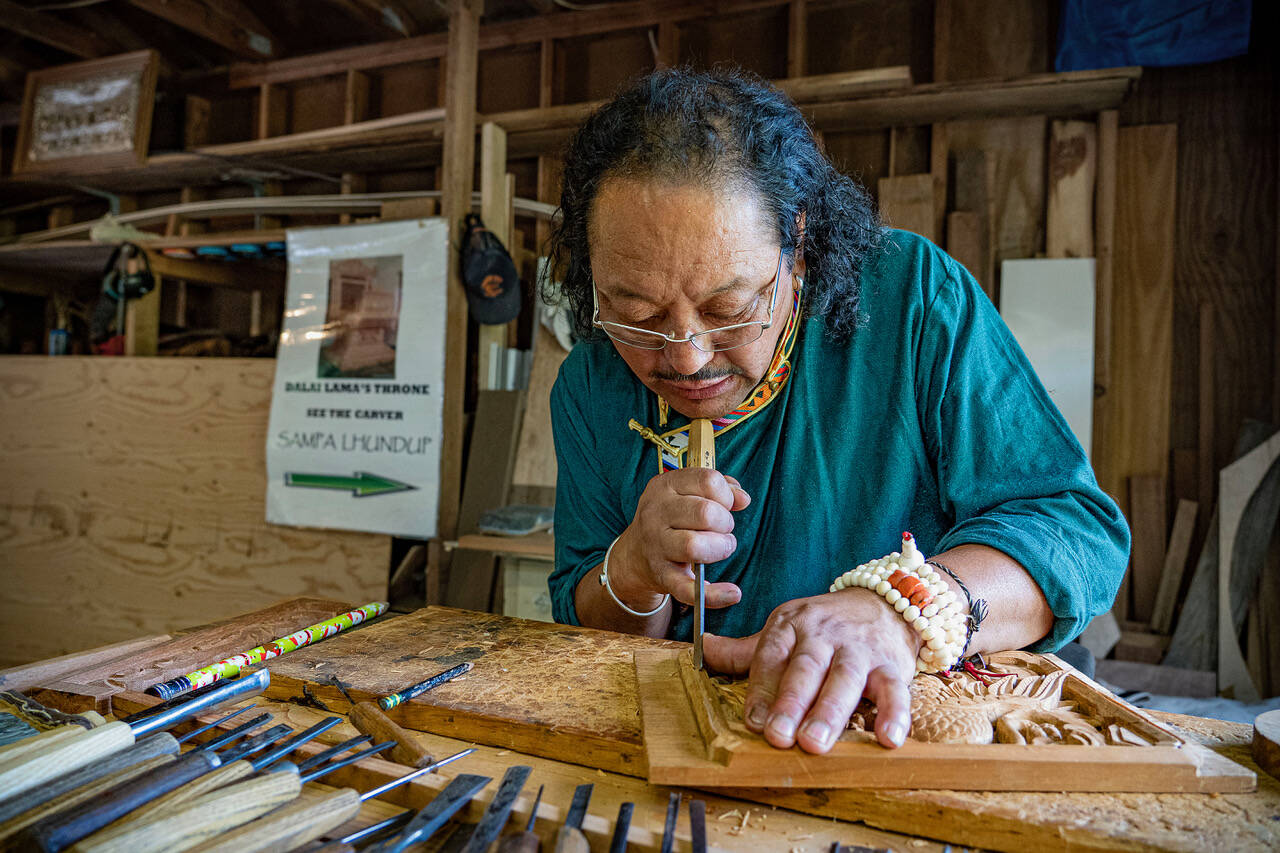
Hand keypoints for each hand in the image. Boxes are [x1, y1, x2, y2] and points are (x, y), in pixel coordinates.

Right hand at [608, 468, 749, 610]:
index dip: (726, 494)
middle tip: (723, 529)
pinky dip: (714, 595)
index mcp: (665, 486)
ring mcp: (657, 546)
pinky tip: (733, 593)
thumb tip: (743, 498)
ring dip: (720, 548)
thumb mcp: (686, 493)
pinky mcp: (662, 576)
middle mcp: (656, 513)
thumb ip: (719, 488)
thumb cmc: (670, 518)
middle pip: (705, 513)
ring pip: (694, 546)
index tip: (724, 505)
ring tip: (722, 547)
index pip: (707, 481)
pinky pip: (688, 589)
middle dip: (725, 523)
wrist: (635, 555)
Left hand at [701, 588, 919, 751]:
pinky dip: (895, 714)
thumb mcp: (785, 629)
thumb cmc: (826, 625)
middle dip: (791, 703)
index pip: (771, 656)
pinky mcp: (893, 665)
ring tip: (816, 742)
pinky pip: (896, 689)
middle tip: (779, 736)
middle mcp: (824, 635)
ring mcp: (860, 649)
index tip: (752, 721)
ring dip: (830, 712)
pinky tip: (888, 738)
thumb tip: (702, 649)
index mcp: (791, 625)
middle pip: (805, 669)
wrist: (886, 600)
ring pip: (845, 679)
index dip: (761, 689)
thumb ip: (746, 650)